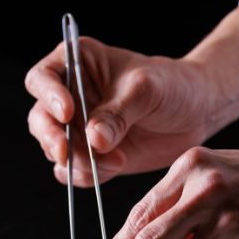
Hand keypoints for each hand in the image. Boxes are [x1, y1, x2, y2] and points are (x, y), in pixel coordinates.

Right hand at [25, 37, 218, 185]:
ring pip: (55, 149)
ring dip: (77, 161)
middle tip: (68, 153)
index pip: (43, 77)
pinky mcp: (91, 156)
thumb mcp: (146, 90)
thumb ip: (118, 113)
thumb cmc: (172, 86)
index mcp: (78, 63)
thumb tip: (94, 139)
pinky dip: (87, 176)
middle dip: (53, 138)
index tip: (68, 112)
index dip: (48, 95)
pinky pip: (74, 172)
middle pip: (41, 118)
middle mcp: (70, 96)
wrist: (196, 113)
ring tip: (116, 161)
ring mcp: (79, 129)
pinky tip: (113, 168)